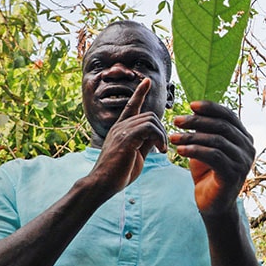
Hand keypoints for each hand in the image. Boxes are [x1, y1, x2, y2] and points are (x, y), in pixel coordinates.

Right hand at [88, 78, 168, 197]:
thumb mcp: (136, 155)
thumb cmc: (117, 173)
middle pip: (149, 115)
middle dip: (162, 129)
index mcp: (120, 129)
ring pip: (151, 120)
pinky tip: (161, 150)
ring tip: (162, 150)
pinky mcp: (125, 138)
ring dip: (162, 135)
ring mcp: (121, 131)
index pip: (131, 105)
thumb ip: (145, 143)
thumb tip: (157, 137)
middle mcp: (120, 126)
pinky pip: (149, 128)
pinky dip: (159, 138)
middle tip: (163, 147)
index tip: (146, 81)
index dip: (139, 93)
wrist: (102, 184)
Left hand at [171, 101, 254, 216]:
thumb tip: (193, 109)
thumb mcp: (205, 147)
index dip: (210, 108)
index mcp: (244, 138)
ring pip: (216, 140)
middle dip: (196, 121)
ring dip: (191, 137)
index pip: (229, 116)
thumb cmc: (208, 174)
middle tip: (176, 120)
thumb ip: (204, 131)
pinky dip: (194, 151)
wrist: (212, 205)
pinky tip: (179, 150)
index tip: (191, 105)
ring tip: (172, 137)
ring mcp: (243, 162)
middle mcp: (248, 148)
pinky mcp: (233, 174)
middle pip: (222, 126)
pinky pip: (213, 156)